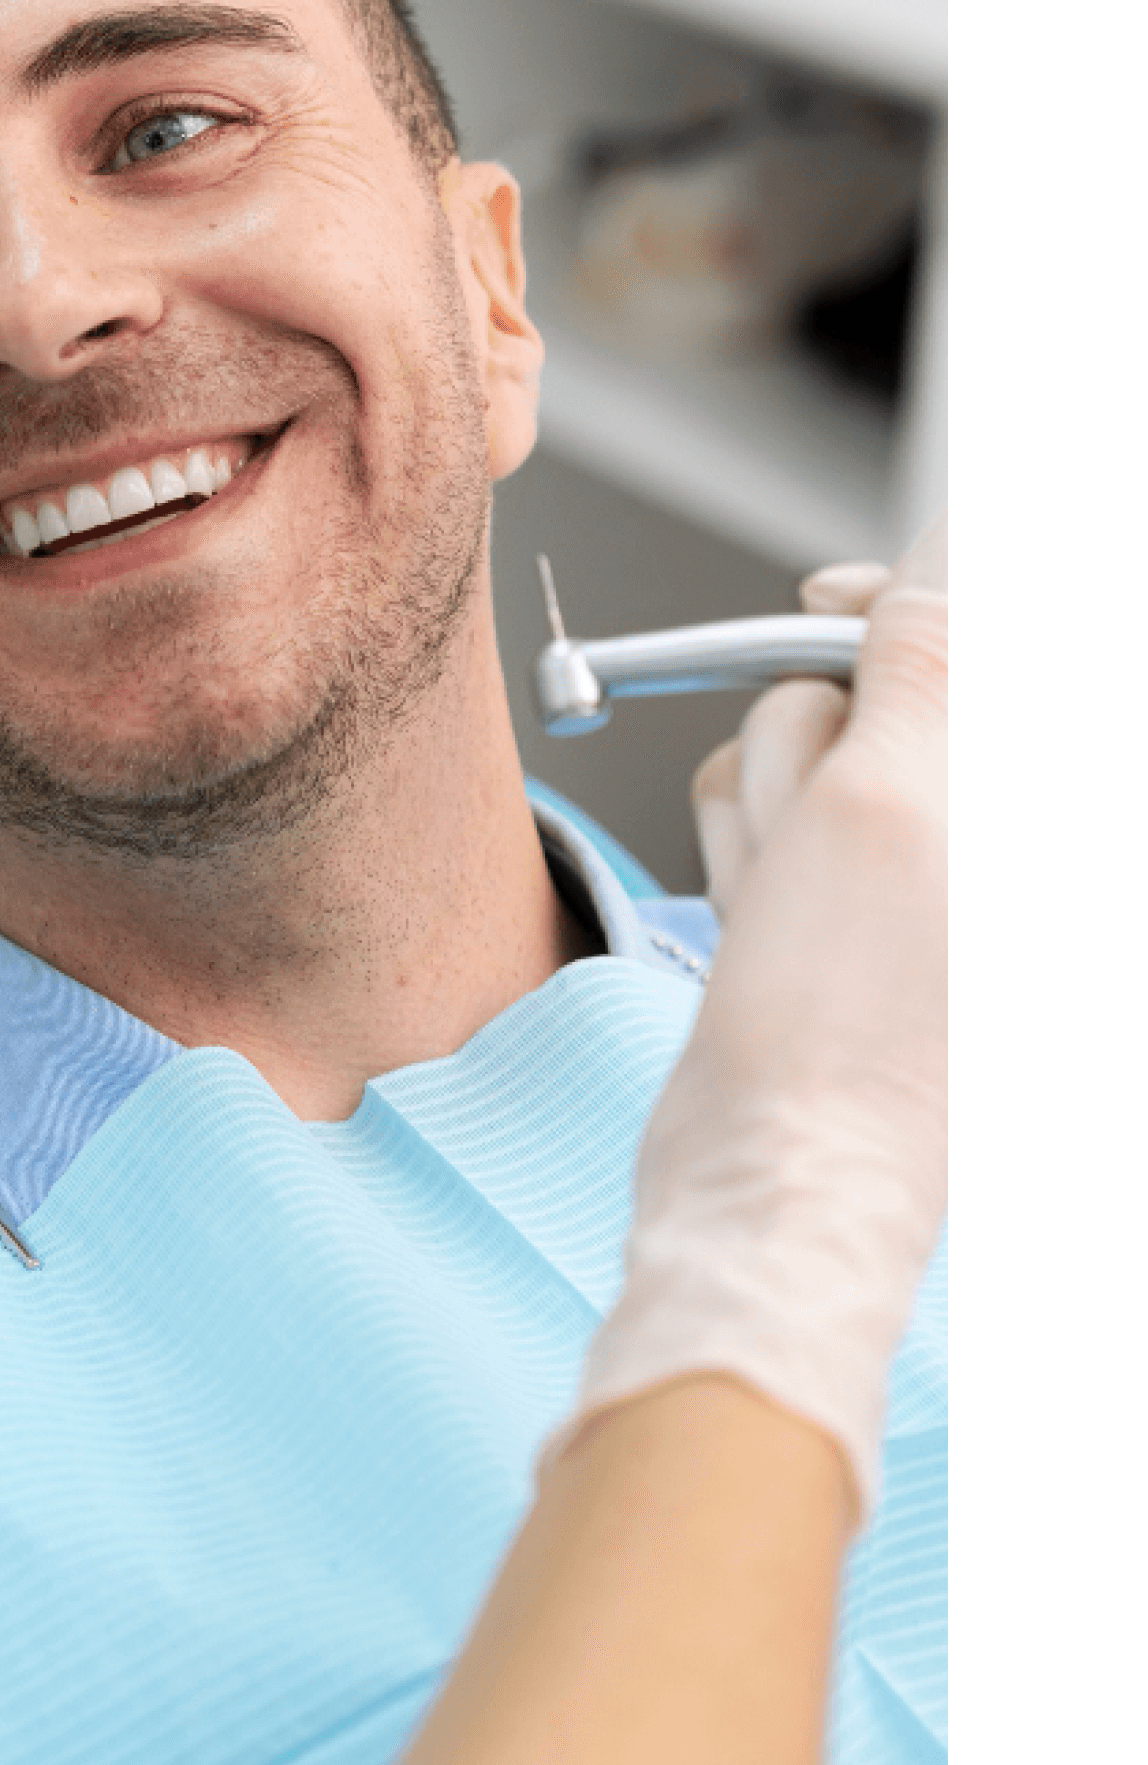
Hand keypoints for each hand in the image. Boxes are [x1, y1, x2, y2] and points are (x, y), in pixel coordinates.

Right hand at [569, 520, 946, 1516]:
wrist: (775, 1186)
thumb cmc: (848, 1026)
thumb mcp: (884, 806)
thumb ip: (918, 665)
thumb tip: (922, 578)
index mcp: (1015, 808)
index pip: (966, 637)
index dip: (889, 601)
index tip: (823, 599)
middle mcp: (976, 835)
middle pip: (868, 687)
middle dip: (808, 745)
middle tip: (812, 839)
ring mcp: (913, 879)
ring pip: (802, 755)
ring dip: (767, 815)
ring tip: (784, 909)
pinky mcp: (846, 914)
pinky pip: (772, 826)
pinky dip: (750, 866)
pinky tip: (764, 935)